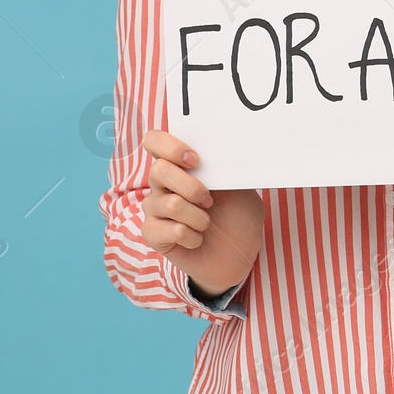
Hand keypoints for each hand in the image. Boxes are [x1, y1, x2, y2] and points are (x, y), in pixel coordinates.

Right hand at [140, 129, 264, 297]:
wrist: (239, 252)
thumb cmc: (238, 215)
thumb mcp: (240, 186)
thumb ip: (225, 167)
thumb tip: (221, 149)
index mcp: (180, 165)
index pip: (155, 141)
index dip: (170, 146)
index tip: (195, 160)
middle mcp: (162, 184)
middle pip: (158, 170)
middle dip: (191, 186)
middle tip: (210, 200)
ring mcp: (155, 209)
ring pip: (169, 203)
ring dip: (199, 216)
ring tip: (208, 223)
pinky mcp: (153, 234)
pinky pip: (169, 230)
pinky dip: (192, 237)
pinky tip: (198, 239)